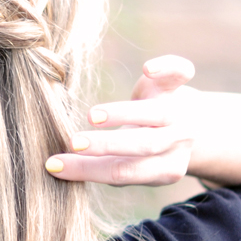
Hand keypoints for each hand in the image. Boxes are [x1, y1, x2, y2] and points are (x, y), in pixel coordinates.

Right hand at [45, 55, 196, 186]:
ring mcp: (180, 111)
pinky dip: (168, 68)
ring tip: (92, 115)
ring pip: (157, 113)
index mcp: (165, 169)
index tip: (53, 163)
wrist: (186, 125)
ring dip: (124, 112)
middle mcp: (176, 141)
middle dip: (107, 144)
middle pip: (145, 145)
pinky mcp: (178, 83)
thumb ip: (100, 166)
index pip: (124, 172)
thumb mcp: (127, 165)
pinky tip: (148, 69)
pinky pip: (181, 73)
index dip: (88, 170)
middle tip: (74, 142)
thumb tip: (53, 166)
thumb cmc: (141, 150)